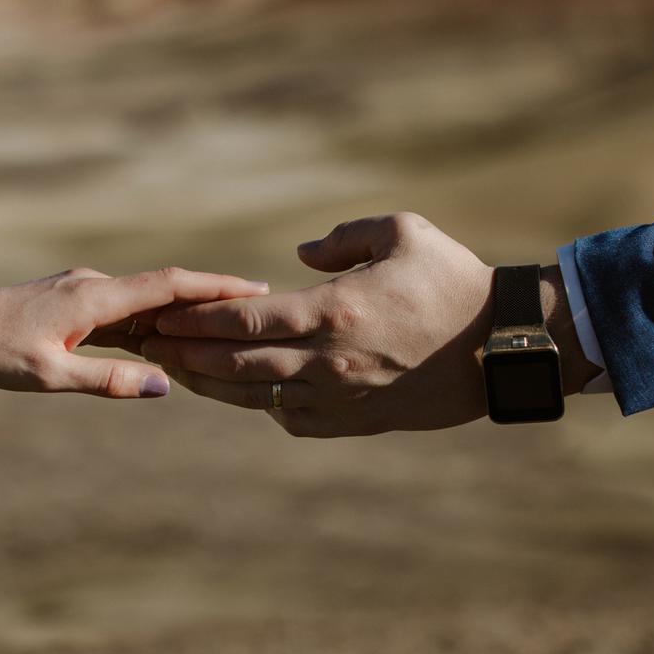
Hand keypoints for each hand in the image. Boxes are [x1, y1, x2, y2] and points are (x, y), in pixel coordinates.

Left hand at [0, 268, 267, 398]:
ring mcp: (81, 291)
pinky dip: (148, 323)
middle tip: (259, 309)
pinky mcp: (69, 302)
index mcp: (94, 298)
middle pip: (165, 290)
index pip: (170, 286)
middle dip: (211, 299)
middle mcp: (93, 286)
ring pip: (142, 302)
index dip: (216, 287)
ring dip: (180, 314)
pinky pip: (120, 310)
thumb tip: (164, 385)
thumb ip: (108, 380)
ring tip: (222, 329)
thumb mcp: (49, 375)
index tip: (257, 288)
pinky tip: (163, 339)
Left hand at [142, 213, 495, 435]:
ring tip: (177, 371)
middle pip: (235, 362)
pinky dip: (265, 406)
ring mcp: (341, 397)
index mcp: (333, 312)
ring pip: (258, 396)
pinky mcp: (358, 421)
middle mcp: (327, 361)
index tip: (161, 311)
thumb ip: (344, 237)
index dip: (195, 316)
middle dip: (185, 352)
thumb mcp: (404, 232)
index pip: (242, 317)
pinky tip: (247, 393)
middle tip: (146, 343)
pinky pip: (296, 420)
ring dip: (211, 383)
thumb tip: (300, 255)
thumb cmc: (455, 280)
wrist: (506, 347)